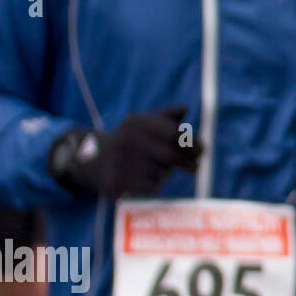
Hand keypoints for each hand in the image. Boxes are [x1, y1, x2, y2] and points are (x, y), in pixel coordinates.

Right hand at [48, 105, 200, 197]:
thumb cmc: (131, 139)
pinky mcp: (115, 181)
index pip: (175, 134)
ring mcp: (120, 161)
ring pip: (161, 173)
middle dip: (189, 162)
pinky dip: (153, 184)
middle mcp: (127, 139)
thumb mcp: (145, 123)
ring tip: (154, 168)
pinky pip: (150, 186)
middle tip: (195, 167)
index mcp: (137, 122)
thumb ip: (167, 116)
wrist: (93, 159)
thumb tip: (185, 109)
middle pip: (171, 157)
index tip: (202, 150)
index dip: (193, 143)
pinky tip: (144, 179)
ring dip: (165, 172)